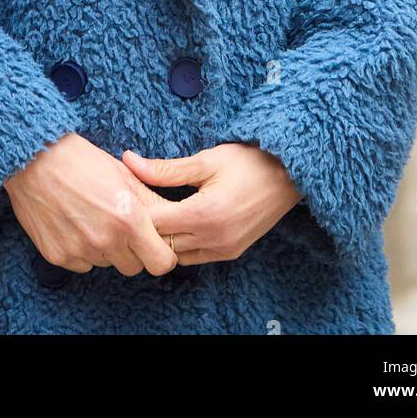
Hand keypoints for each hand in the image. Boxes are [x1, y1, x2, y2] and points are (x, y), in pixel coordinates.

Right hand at [4, 132, 178, 276]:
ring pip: (107, 264)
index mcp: (128, 220)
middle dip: (134, 251)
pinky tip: (74, 223)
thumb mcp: (124, 174)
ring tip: (93, 216)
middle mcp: (105, 241)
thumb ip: (152, 202)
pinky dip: (82, 250)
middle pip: (134, 267)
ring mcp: (79, 251)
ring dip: (106, 249)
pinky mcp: (58, 257)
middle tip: (122, 225)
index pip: (162, 263)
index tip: (156, 242)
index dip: (162, 253)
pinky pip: (82, 264)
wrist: (33, 159)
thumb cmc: (81, 160)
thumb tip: (173, 219)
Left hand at [121, 142, 301, 265]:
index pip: (154, 223)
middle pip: (162, 242)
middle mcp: (214, 239)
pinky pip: (194, 257)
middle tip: (136, 203)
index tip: (127, 193)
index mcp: (205, 215)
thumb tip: (129, 161)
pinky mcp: (231, 253)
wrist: (289, 175)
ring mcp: (224, 250)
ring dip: (163, 236)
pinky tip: (177, 222)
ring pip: (177, 254)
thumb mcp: (206, 160)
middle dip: (145, 224)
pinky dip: (181, 244)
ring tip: (156, 211)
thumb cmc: (248, 161)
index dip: (136, 209)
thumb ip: (166, 168)